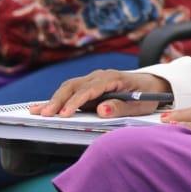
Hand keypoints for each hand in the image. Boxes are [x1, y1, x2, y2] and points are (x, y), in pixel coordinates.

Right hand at [32, 70, 171, 117]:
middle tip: (44, 115)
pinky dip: (56, 99)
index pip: (90, 89)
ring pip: (68, 87)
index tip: (65, 114)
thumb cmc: (148, 96)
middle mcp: (100, 76)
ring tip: (37, 112)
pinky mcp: (88, 86)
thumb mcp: (141, 105)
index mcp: (114, 78)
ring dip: (53, 100)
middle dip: (58, 100)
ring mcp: (93, 80)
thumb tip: (101, 110)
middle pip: (74, 86)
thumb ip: (122, 108)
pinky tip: (40, 107)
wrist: (153, 85)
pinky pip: (70, 91)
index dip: (76, 102)